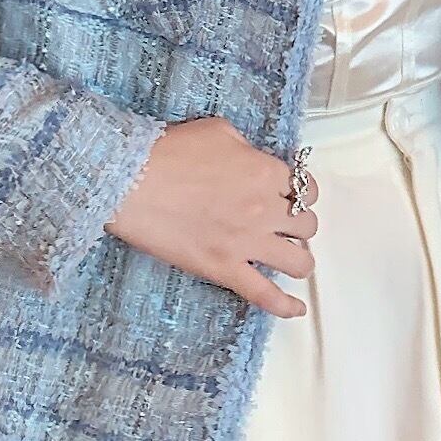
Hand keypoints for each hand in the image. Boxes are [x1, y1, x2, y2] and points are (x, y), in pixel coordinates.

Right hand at [106, 116, 318, 316]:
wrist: (133, 181)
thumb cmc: (170, 151)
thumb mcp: (219, 130)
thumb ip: (246, 147)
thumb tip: (251, 160)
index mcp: (266, 172)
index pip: (306, 189)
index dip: (301, 193)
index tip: (291, 197)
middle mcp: (265, 209)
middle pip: (307, 225)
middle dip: (299, 224)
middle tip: (284, 225)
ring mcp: (247, 243)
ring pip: (298, 262)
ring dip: (299, 259)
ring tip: (289, 258)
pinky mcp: (224, 269)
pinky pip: (265, 295)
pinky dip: (285, 305)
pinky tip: (296, 309)